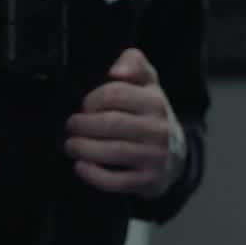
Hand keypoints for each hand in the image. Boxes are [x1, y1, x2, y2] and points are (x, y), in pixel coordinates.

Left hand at [67, 49, 185, 197]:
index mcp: (155, 101)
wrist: (174, 156)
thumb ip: (133, 63)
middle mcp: (157, 129)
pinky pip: (116, 181)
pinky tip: (80, 166)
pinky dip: (94, 175)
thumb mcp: (148, 82)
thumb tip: (115, 71)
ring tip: (71, 145)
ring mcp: (154, 157)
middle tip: (71, 127)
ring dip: (83, 148)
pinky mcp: (148, 181)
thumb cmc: (150, 114)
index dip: (92, 100)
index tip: (84, 106)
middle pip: (110, 124)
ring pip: (112, 152)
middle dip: (82, 125)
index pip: (114, 95)